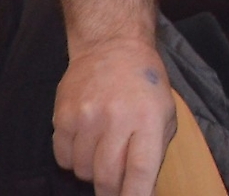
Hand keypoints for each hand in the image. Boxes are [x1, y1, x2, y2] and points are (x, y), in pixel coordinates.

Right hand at [52, 38, 175, 195]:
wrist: (113, 47)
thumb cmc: (145, 86)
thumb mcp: (165, 113)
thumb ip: (155, 151)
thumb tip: (142, 190)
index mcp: (148, 119)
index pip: (139, 170)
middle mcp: (117, 119)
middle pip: (106, 176)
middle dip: (111, 191)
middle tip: (116, 190)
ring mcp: (87, 117)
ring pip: (83, 171)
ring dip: (93, 172)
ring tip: (104, 149)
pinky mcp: (63, 116)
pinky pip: (63, 158)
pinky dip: (74, 159)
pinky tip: (87, 142)